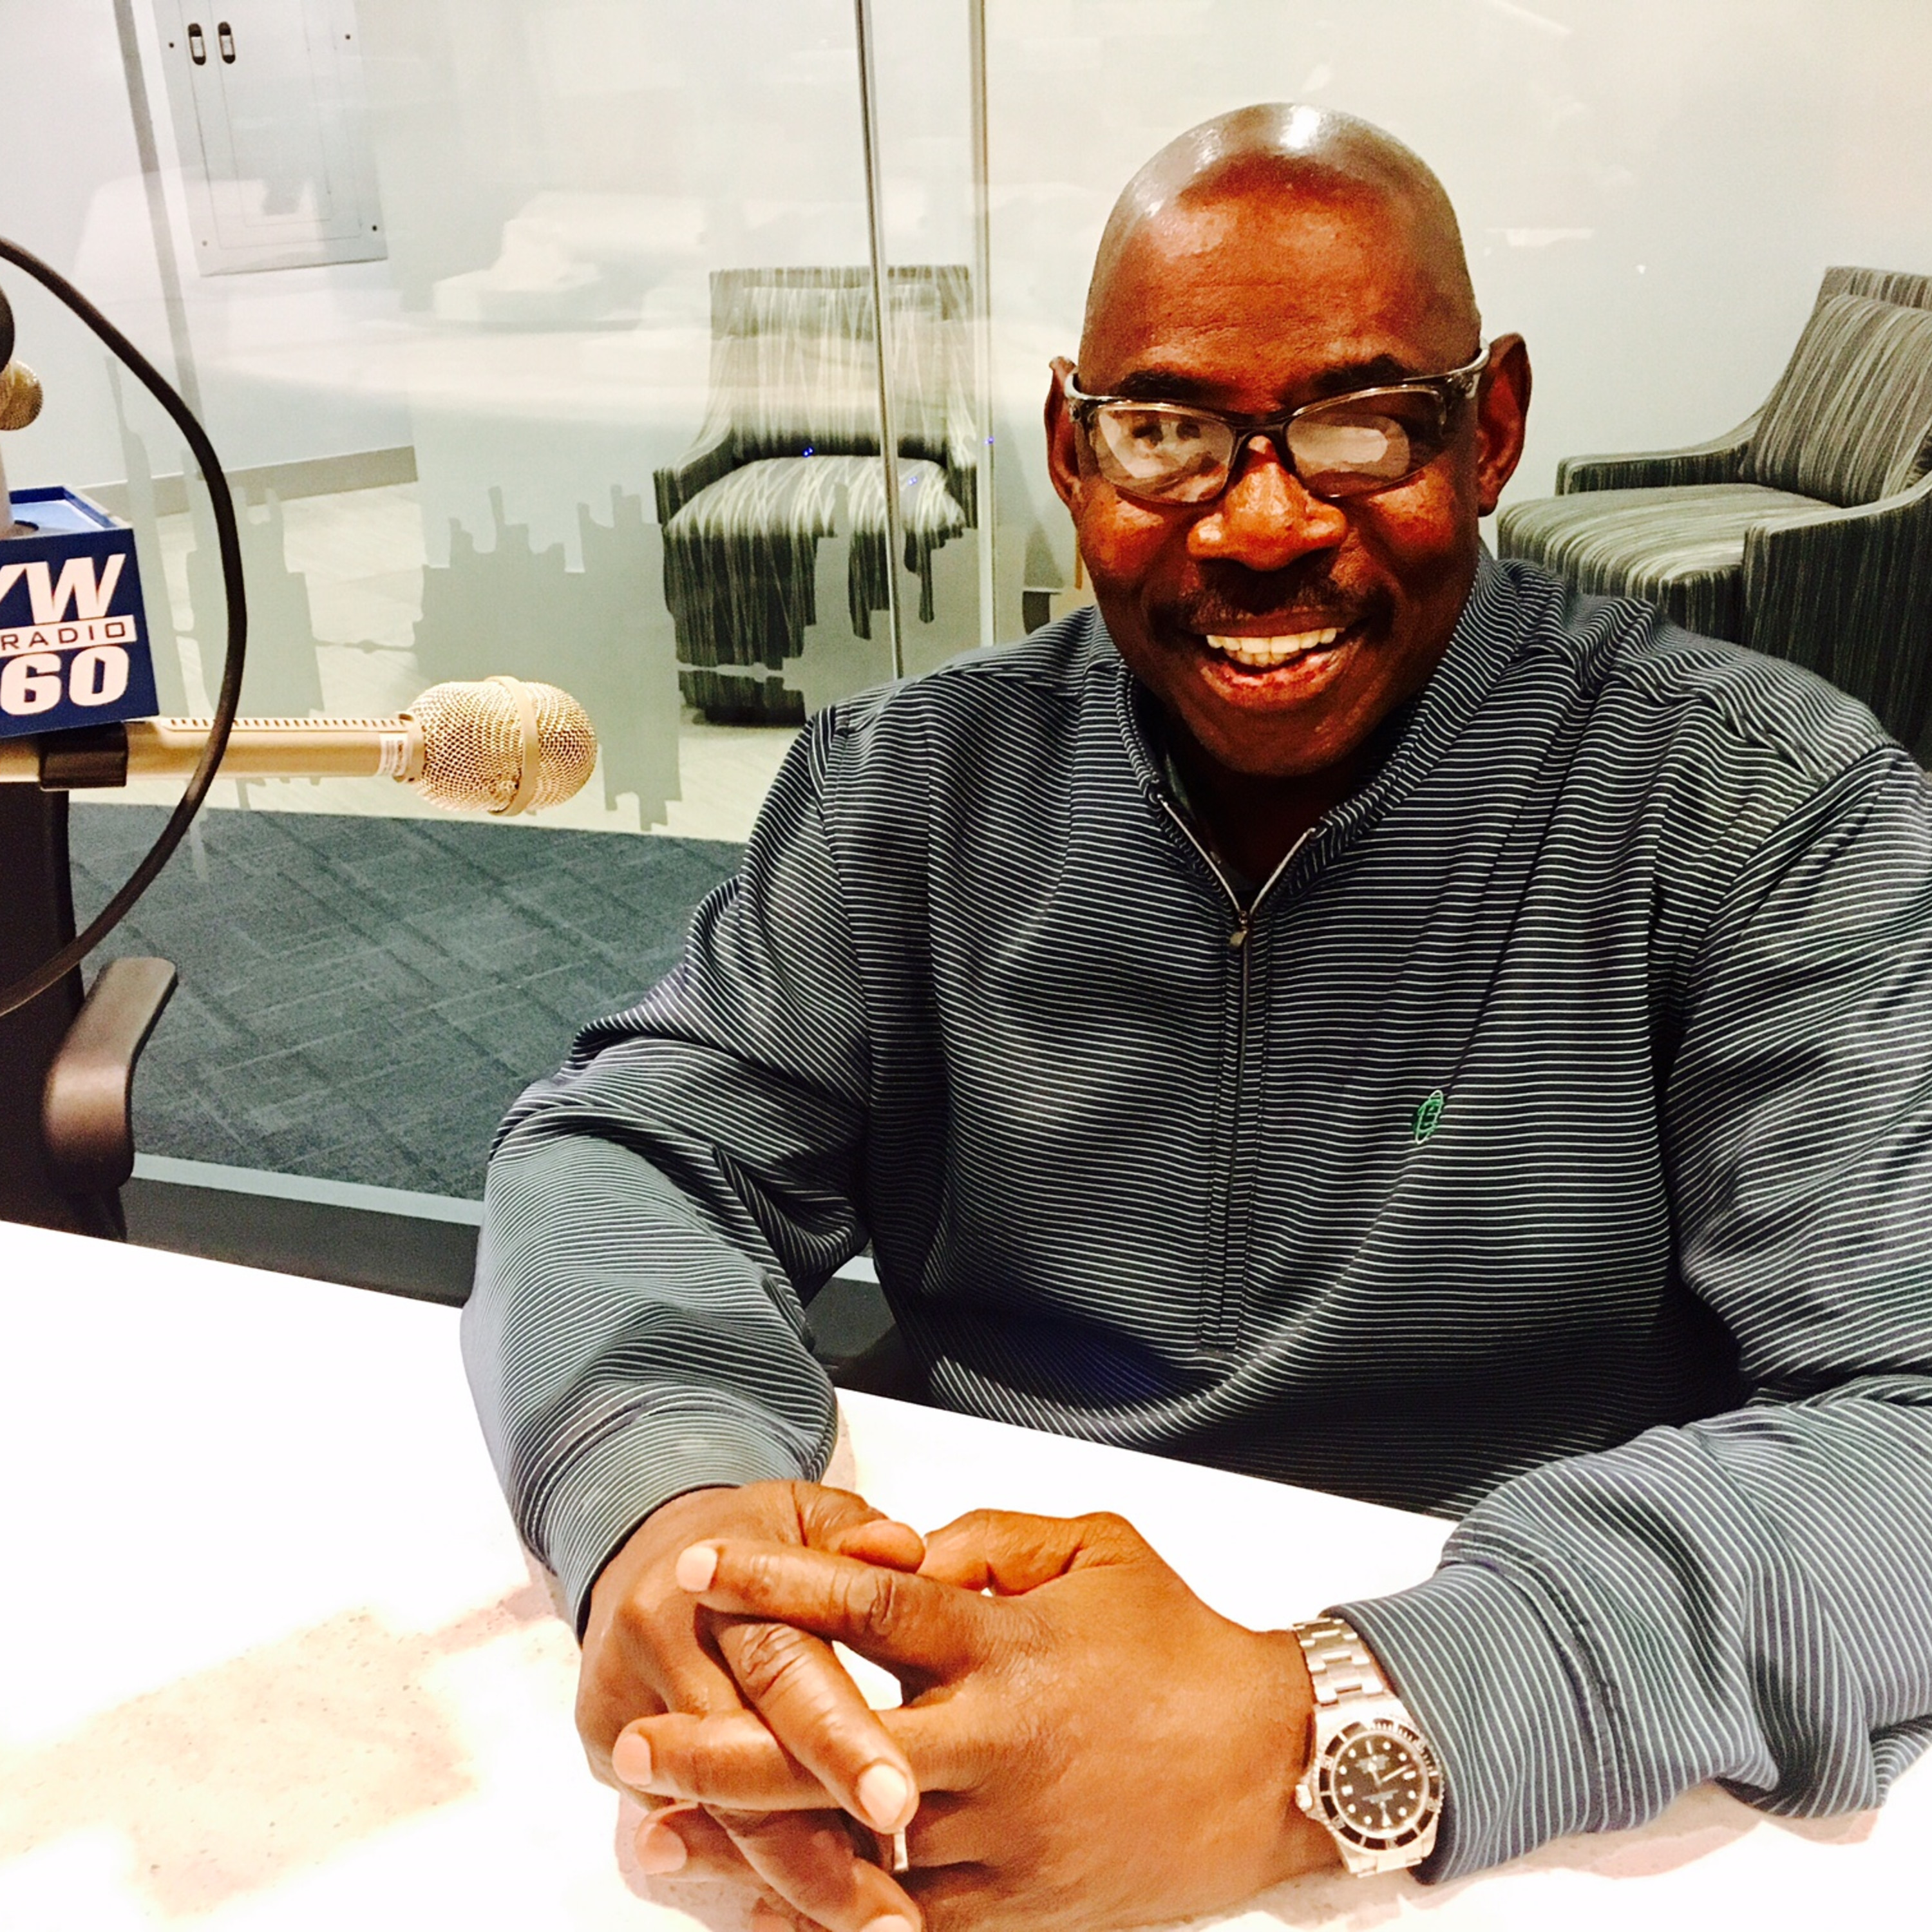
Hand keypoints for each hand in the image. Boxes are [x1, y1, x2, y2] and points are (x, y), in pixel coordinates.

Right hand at [582, 1480, 928, 1931]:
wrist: (647, 1544)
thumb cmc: (760, 1536)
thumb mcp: (809, 1515)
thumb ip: (859, 1535)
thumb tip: (908, 1549)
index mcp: (722, 1586)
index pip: (782, 1668)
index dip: (839, 1739)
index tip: (902, 1804)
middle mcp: (663, 1646)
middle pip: (740, 1764)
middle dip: (818, 1847)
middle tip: (895, 1916)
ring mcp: (625, 1704)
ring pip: (715, 1814)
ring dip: (798, 1880)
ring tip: (880, 1924)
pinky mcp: (604, 1747)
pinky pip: (687, 1825)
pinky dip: (757, 1871)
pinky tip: (820, 1906)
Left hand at [622, 1508, 1339, 1931]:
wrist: (1275, 1766)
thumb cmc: (1181, 1643)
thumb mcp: (1098, 1550)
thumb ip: (990, 1541)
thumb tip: (893, 1554)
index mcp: (1008, 1648)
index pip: (870, 1610)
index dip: (778, 1583)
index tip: (699, 1567)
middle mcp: (993, 1748)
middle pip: (834, 1750)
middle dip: (724, 1746)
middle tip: (634, 1740)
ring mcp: (1003, 1842)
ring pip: (854, 1853)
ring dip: (751, 1843)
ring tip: (659, 1836)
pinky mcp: (1018, 1912)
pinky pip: (904, 1922)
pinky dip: (826, 1915)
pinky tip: (759, 1907)